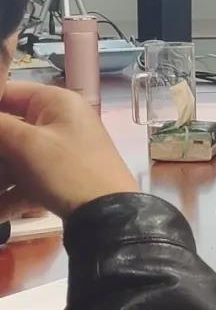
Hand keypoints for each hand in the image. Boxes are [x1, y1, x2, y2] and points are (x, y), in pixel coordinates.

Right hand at [0, 82, 137, 221]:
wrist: (110, 217)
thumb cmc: (67, 171)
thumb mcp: (26, 145)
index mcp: (57, 102)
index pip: (7, 92)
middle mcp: (60, 121)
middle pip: (9, 128)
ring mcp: (61, 150)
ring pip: (14, 158)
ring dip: (1, 175)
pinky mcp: (60, 177)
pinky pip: (25, 180)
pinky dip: (8, 195)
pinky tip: (0, 210)